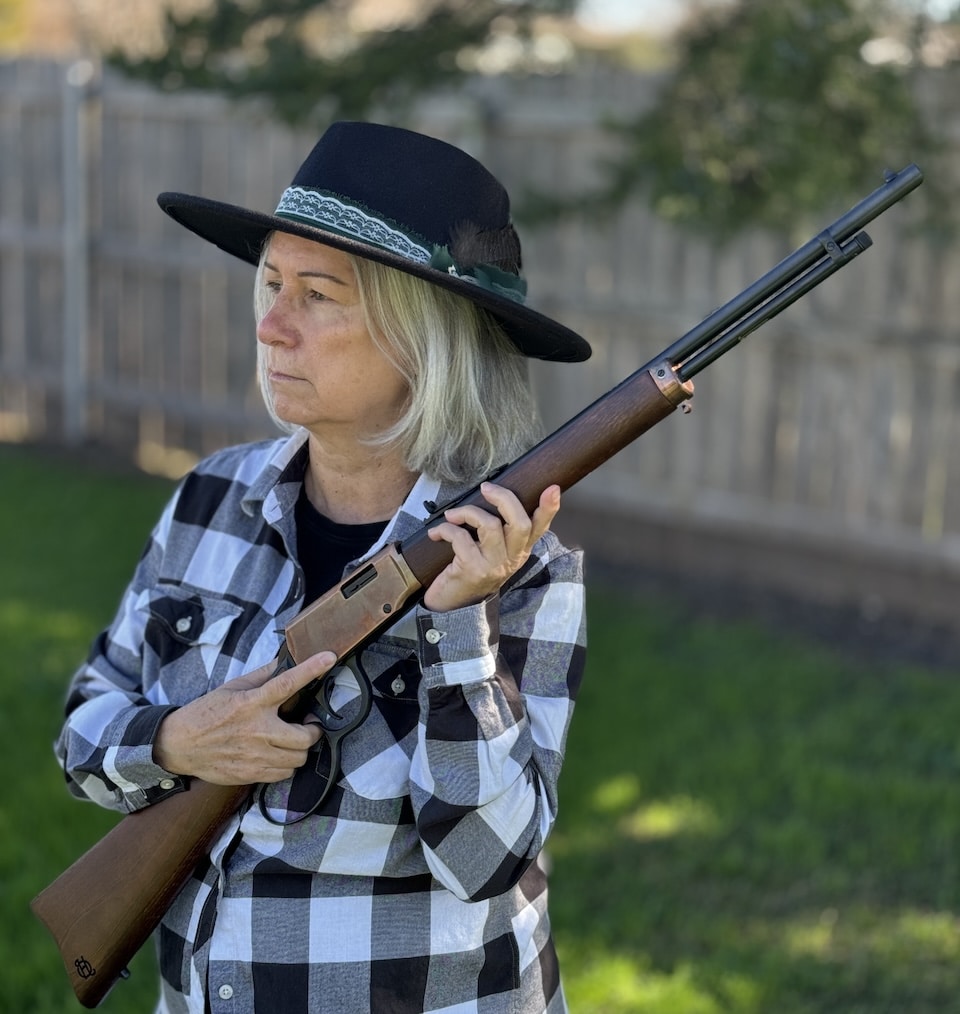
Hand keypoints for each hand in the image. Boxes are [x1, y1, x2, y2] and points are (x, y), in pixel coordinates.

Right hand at [153, 651, 334, 784]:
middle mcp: (257, 730)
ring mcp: (255, 755)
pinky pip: (284, 774)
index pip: (287, 683)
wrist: (179, 745)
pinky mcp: (251, 773)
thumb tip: (283, 662)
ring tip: (291, 741)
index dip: (310, 669)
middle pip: (304, 737)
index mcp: (251, 703)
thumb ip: (261, 676)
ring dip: (300, 749)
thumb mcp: (232, 687)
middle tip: (307, 725)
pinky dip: (287, 765)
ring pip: (298, 758)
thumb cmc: (206, 712)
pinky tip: (278, 755)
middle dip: (312, 730)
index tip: (328, 658)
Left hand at [423, 482, 560, 611]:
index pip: (539, 528)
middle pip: (520, 523)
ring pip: (490, 525)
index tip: (554, 489)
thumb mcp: (492, 552)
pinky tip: (436, 533)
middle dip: (504, 498)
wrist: (451, 605)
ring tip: (452, 515)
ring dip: (467, 512)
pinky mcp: (473, 569)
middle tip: (487, 488)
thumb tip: (490, 496)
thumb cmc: (470, 570)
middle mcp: (511, 559)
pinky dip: (445, 529)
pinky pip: (460, 537)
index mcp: (520, 551)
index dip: (549, 509)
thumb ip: (499, 530)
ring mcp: (493, 565)